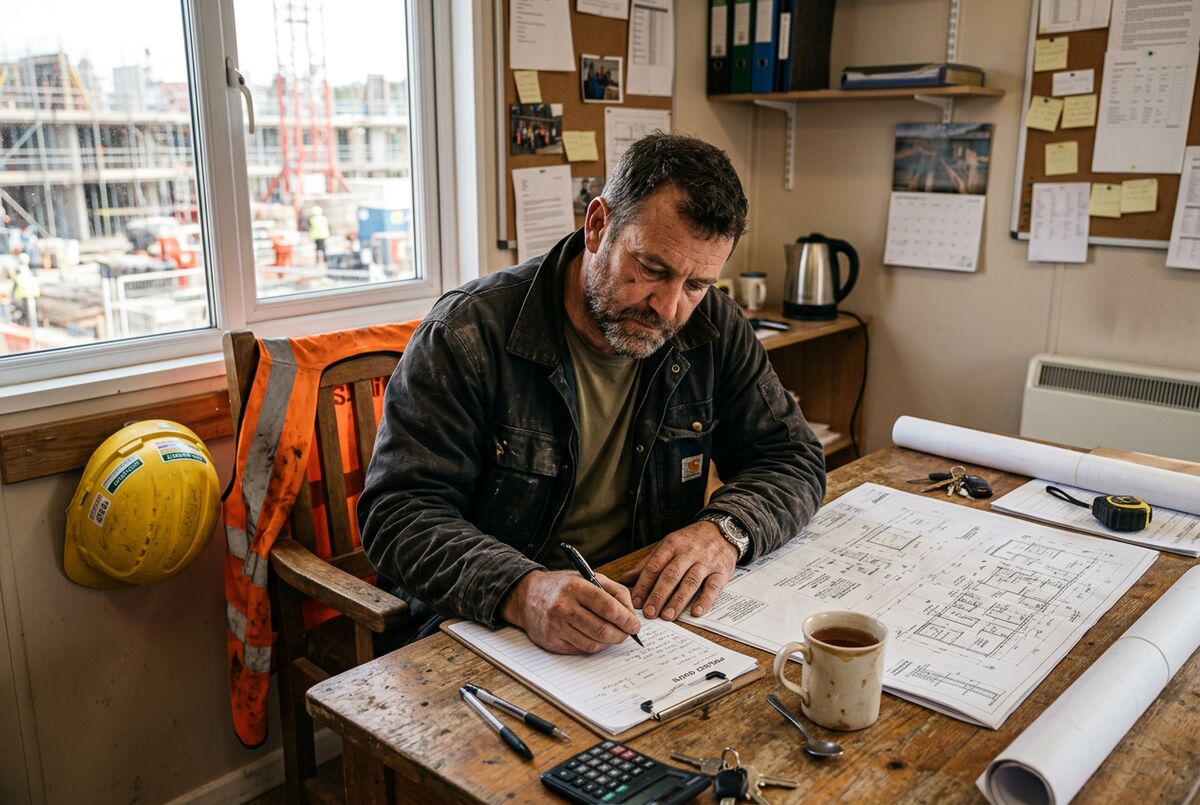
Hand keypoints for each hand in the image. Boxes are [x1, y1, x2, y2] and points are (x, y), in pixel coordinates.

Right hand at [500, 569, 640, 653]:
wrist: (527, 596)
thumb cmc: (563, 586)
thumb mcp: (588, 577)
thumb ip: (614, 591)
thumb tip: (631, 614)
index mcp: (575, 587)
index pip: (607, 607)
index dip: (625, 619)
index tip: (634, 625)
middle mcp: (564, 606)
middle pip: (602, 629)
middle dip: (621, 634)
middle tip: (627, 633)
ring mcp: (556, 626)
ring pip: (593, 643)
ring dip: (609, 642)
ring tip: (613, 635)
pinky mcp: (552, 641)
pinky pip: (581, 650)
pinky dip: (594, 646)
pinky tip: (596, 638)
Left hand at [622, 521, 736, 620]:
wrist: (722, 530)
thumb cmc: (691, 541)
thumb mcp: (668, 545)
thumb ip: (648, 563)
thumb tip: (625, 578)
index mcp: (672, 545)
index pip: (654, 566)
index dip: (644, 585)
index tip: (636, 602)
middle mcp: (688, 553)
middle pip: (671, 575)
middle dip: (659, 595)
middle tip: (650, 613)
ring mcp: (706, 562)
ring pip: (690, 582)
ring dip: (678, 601)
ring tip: (667, 616)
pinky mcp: (721, 572)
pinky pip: (712, 587)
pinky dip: (704, 600)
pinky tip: (695, 612)